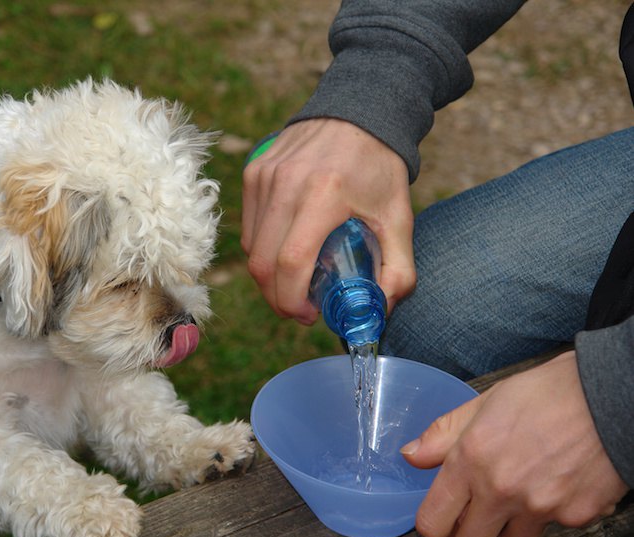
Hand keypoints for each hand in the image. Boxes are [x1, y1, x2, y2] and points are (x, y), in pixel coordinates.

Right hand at [241, 118, 414, 323]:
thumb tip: (380, 312)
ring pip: (252, 248)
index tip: (309, 314)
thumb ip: (399, 269)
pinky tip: (286, 252)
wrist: (358, 110)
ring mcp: (264, 176)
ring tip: (295, 281)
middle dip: (277, 298)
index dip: (293, 300)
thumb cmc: (379, 167)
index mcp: (324, 195)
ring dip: (269, 277)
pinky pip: (250, 227)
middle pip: (262, 263)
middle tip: (300, 308)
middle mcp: (286, 184)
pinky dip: (263, 250)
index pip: (291, 262)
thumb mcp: (399, 217)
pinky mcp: (253, 173)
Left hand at [401, 351, 628, 536]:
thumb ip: (443, 434)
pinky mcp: (576, 516)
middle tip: (478, 516)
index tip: (442, 516)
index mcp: (471, 460)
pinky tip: (557, 483)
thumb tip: (412, 455)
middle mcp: (501, 490)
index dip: (434, 524)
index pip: (433, 522)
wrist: (608, 394)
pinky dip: (553, 514)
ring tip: (522, 494)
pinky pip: (554, 530)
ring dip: (512, 528)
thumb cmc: (549, 392)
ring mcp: (540, 507)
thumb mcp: (484, 402)